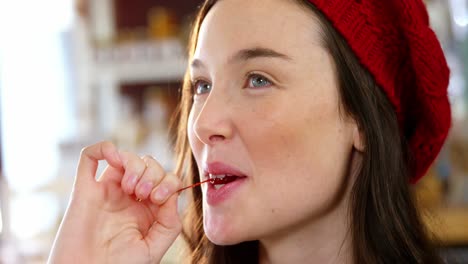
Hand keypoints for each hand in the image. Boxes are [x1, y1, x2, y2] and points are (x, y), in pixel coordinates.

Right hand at [48, 141, 181, 263]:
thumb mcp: (154, 248)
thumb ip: (169, 222)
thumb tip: (171, 195)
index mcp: (148, 209)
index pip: (166, 179)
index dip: (167, 182)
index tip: (157, 198)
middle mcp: (129, 197)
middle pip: (148, 164)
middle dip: (151, 173)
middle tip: (144, 195)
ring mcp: (107, 192)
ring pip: (124, 157)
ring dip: (133, 164)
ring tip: (130, 187)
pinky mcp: (84, 191)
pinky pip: (89, 158)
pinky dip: (102, 148)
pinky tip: (112, 157)